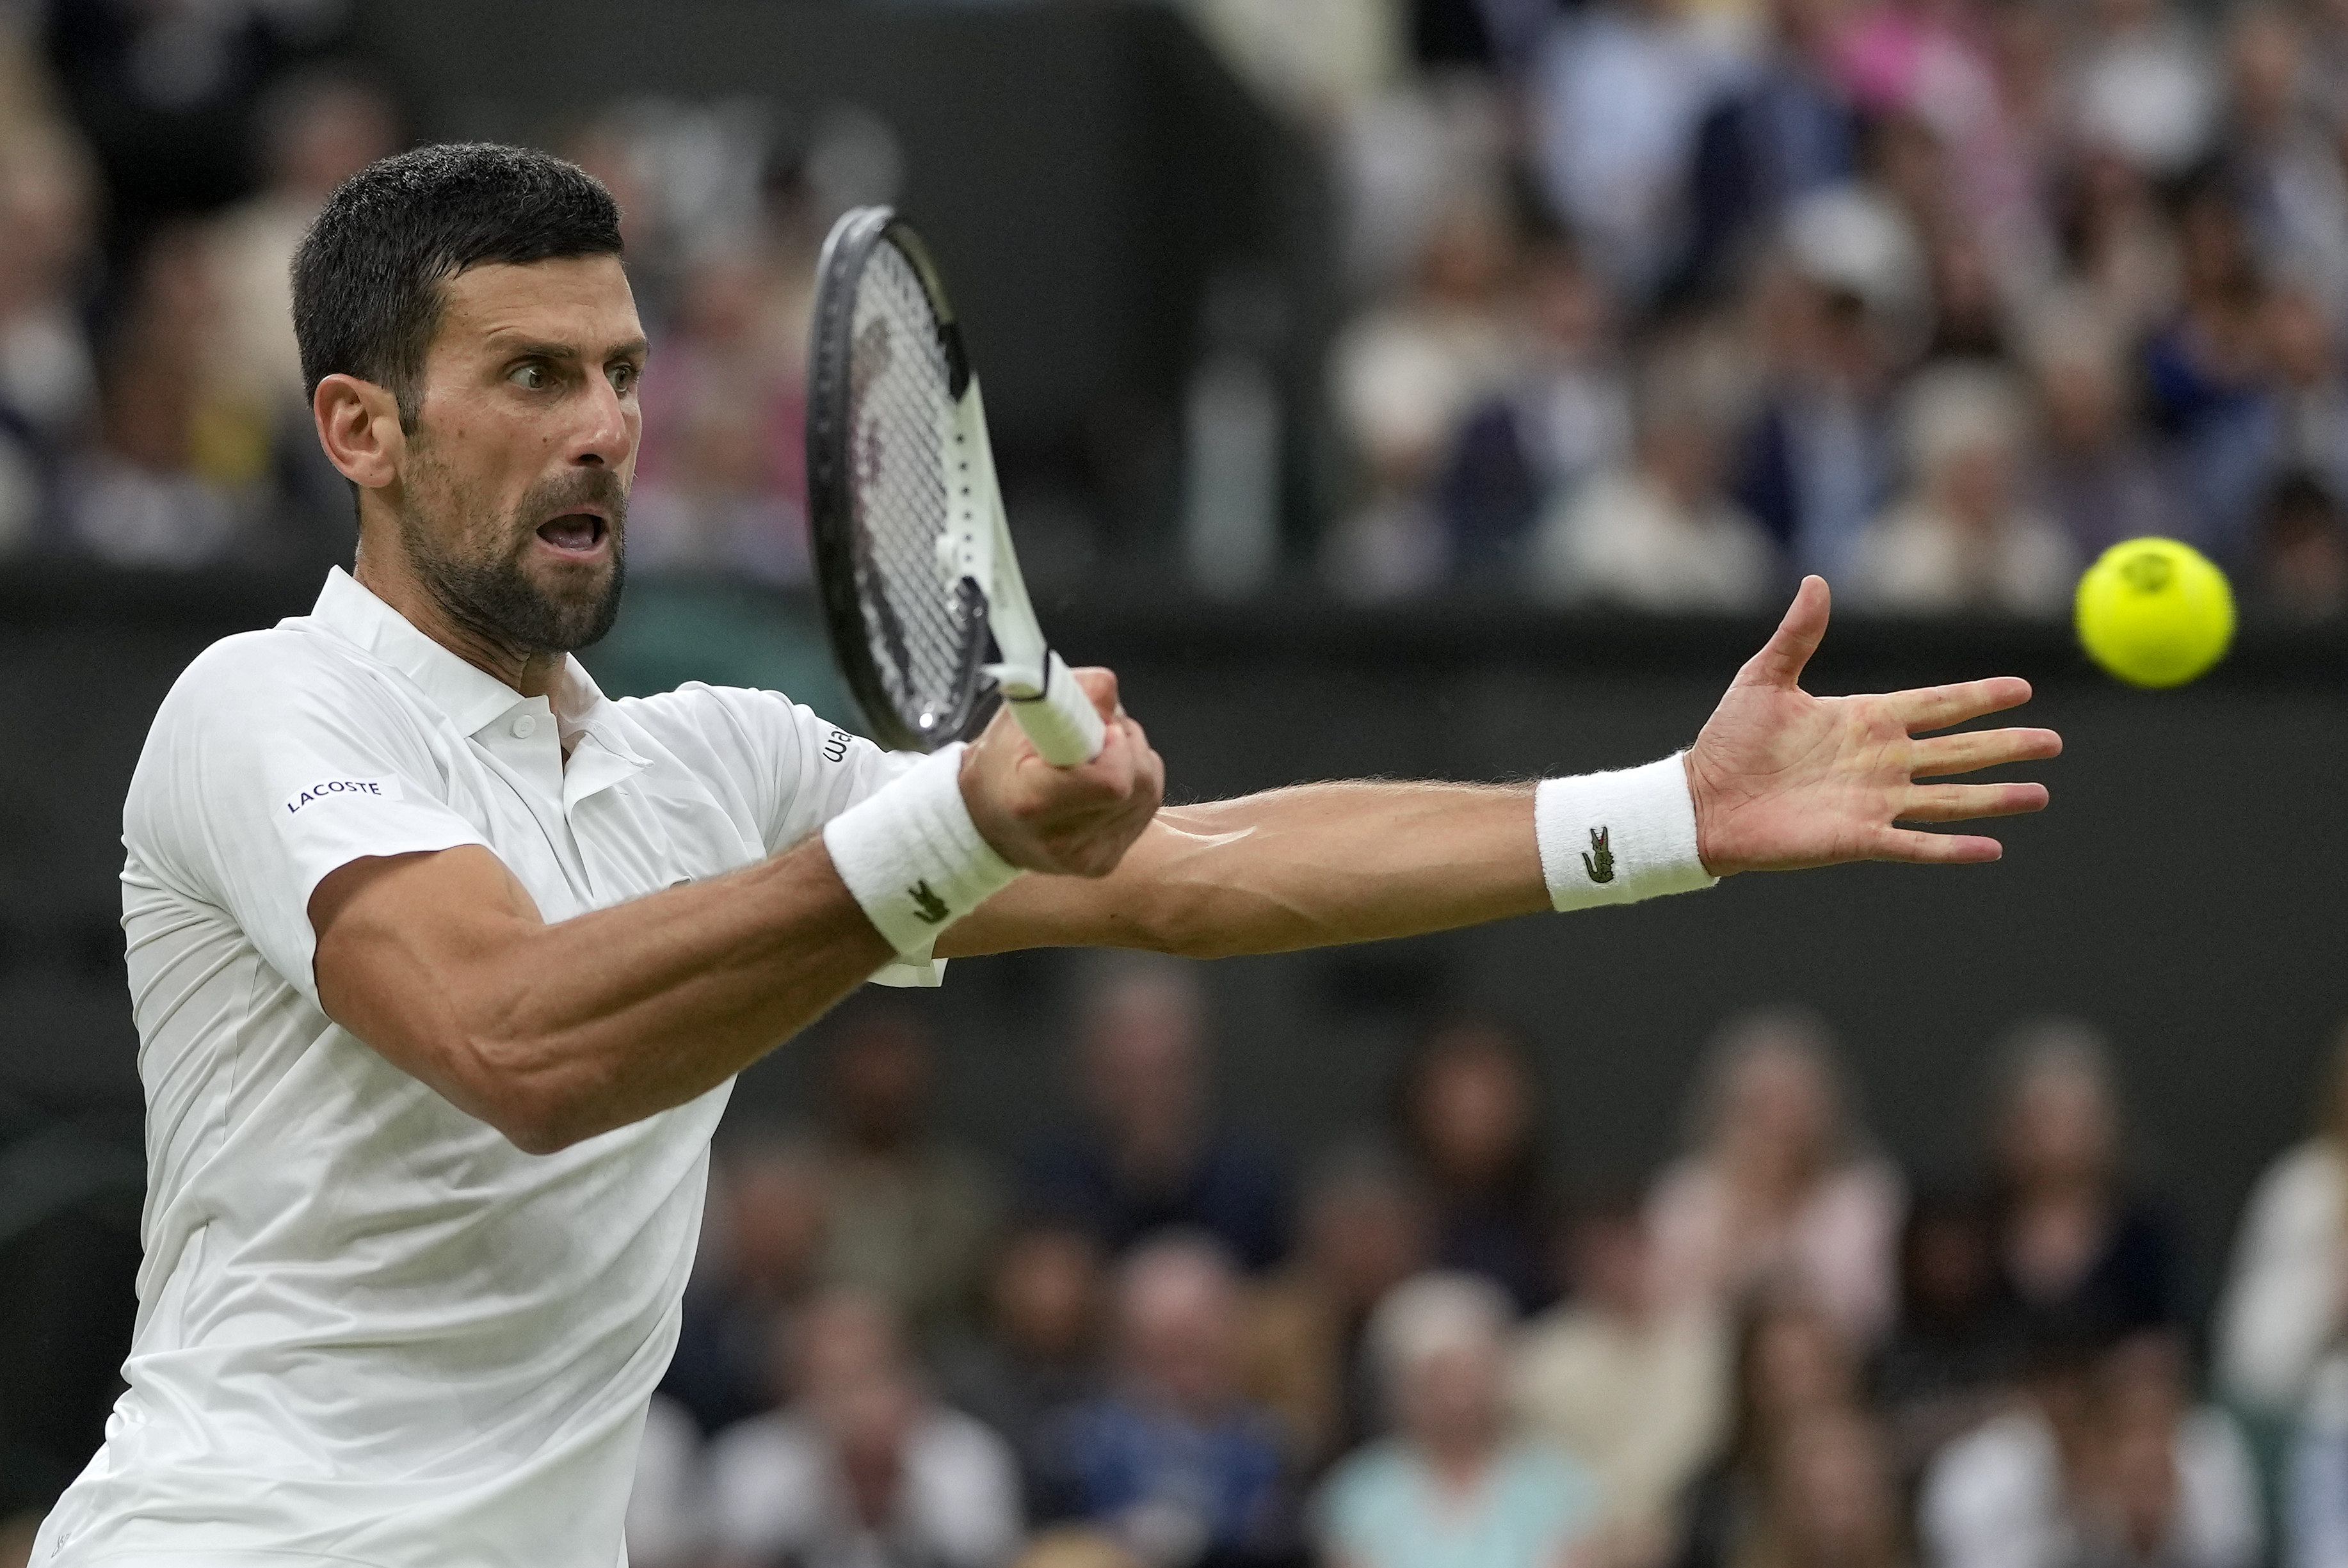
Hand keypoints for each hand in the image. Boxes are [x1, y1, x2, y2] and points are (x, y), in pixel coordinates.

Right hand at [960, 667, 1164, 876]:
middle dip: (1128, 744)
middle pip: (1138, 784)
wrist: (985, 822)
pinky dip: (1136, 783)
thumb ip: (1065, 696)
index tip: (1100, 728)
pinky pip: (1146, 808)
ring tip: (1101, 752)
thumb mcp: (1017, 718)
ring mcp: (1087, 857)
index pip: (1111, 783)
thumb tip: (1109, 689)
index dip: (1117, 748)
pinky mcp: (1105, 862)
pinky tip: (1107, 778)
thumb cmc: (1000, 764)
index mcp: (1032, 802)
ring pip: (1148, 792)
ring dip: (1135, 759)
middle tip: (1100, 731)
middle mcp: (1062, 840)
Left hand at [1685, 576, 2060, 874]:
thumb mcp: (1764, 679)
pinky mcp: (1858, 838)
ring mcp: (1874, 801)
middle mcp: (1880, 761)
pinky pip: (1915, 843)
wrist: (1702, 801)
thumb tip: (1815, 581)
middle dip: (2005, 745)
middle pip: (1958, 751)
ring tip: (2040, 794)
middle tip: (2053, 743)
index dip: (1978, 696)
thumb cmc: (1729, 740)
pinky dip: (1951, 848)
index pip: (1936, 704)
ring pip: (1950, 798)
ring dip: (1995, 797)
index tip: (2022, 688)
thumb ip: (1798, 635)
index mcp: (1864, 719)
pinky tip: (1992, 848)